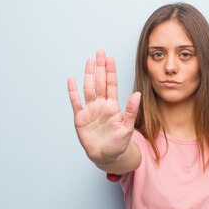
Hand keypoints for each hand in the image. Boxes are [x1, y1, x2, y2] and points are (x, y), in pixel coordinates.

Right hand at [67, 50, 140, 165]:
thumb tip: (137, 94)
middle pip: (99, 82)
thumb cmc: (119, 143)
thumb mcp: (127, 127)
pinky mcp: (80, 118)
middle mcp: (101, 105)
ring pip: (88, 88)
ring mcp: (90, 110)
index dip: (110, 71)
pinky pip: (76, 102)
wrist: (106, 156)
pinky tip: (71, 80)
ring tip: (89, 61)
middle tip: (100, 52)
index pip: (111, 85)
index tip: (110, 58)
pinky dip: (73, 91)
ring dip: (88, 75)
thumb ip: (131, 110)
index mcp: (113, 106)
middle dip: (100, 67)